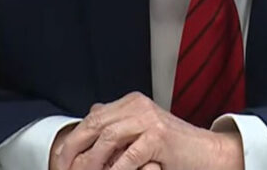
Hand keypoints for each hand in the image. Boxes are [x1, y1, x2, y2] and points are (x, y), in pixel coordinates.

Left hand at [49, 92, 243, 169]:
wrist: (207, 153)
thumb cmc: (173, 148)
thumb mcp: (141, 131)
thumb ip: (118, 124)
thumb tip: (90, 116)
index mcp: (131, 102)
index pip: (93, 117)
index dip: (73, 139)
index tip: (60, 159)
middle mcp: (138, 105)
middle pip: (95, 123)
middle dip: (74, 149)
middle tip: (63, 168)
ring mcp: (149, 119)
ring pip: (107, 137)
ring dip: (90, 161)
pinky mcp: (159, 136)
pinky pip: (129, 155)